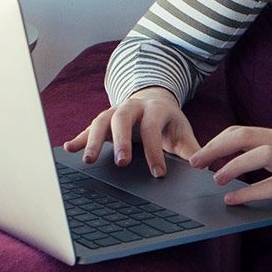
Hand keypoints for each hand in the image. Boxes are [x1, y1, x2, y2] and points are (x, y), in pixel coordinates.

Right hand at [62, 85, 201, 177]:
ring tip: (89, 160)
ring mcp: (115, 111)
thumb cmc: (168, 121)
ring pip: (101, 121)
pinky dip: (79, 138)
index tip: (158, 173)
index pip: (153, 128)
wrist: (153, 98)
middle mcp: (132, 107)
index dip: (155, 150)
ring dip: (93, 140)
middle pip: (123, 119)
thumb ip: (191, 149)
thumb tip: (203, 169)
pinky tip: (69, 148)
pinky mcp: (103, 120)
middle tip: (122, 162)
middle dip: (121, 140)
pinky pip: (88, 127)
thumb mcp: (182, 131)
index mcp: (155, 109)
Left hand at [187, 126, 271, 218]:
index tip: (199, 154)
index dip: (217, 141)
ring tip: (216, 179)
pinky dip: (250, 192)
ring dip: (234, 165)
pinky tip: (234, 200)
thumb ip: (268, 157)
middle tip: (196, 163)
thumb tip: (235, 166)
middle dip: (216, 148)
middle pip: (245, 136)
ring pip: (260, 155)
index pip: (241, 131)